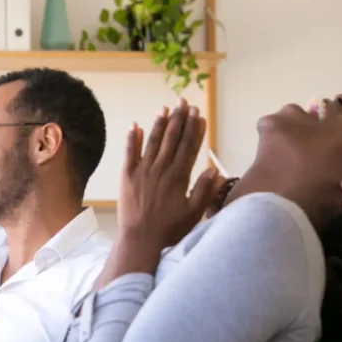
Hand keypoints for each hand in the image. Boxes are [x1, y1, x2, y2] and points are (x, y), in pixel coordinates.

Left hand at [98, 98, 219, 286]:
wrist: (140, 239)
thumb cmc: (169, 229)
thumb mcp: (194, 213)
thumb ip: (204, 191)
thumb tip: (214, 170)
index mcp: (179, 176)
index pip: (189, 146)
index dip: (194, 129)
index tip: (198, 114)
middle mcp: (161, 168)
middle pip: (172, 139)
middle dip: (180, 119)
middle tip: (184, 103)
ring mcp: (143, 170)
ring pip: (153, 141)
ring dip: (160, 124)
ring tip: (166, 108)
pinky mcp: (127, 176)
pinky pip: (129, 153)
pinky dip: (131, 138)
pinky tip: (134, 125)